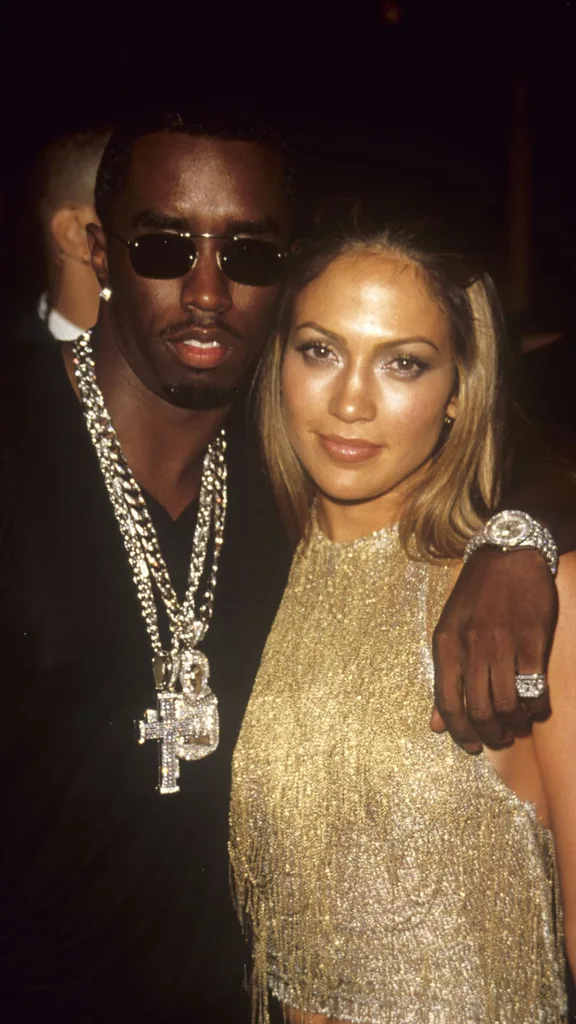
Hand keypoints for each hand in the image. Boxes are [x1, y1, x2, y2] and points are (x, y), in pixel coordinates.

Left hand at [431, 547, 557, 752]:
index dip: (460, 733)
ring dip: (515, 722)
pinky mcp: (533, 639)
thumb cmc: (476, 595)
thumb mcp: (449, 630)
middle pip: (478, 709)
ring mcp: (503, 642)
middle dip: (490, 734)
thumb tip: (435, 725)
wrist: (508, 554)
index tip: (472, 747)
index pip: (447, 703)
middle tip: (500, 739)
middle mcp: (472, 645)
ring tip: (518, 723)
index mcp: (446, 644)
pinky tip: (536, 707)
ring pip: (507, 703)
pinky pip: (534, 686)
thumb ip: (444, 678)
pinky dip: (536, 706)